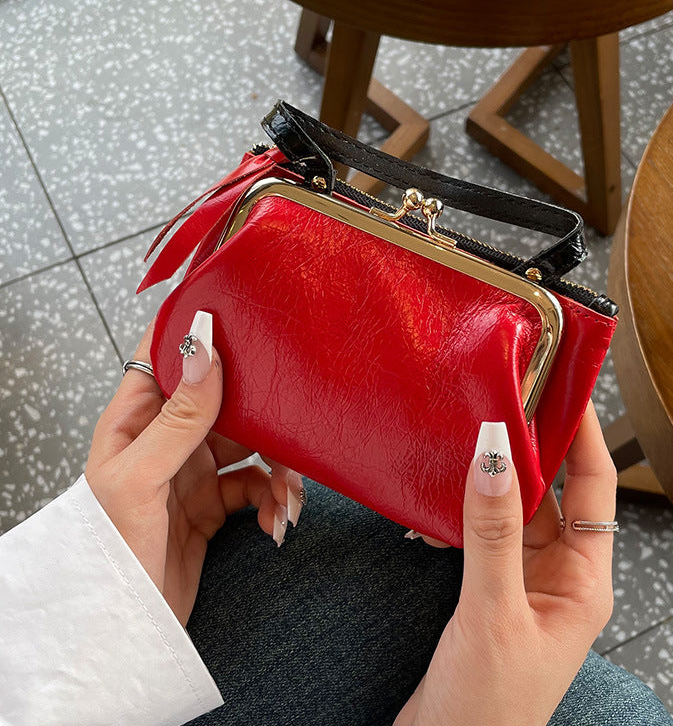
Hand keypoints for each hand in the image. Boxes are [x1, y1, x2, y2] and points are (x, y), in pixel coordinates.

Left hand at [84, 313, 303, 625]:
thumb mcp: (141, 480)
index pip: (160, 356)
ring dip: (278, 466)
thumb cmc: (110, 555)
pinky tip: (274, 522)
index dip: (193, 330)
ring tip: (290, 496)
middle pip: (223, 400)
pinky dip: (273, 500)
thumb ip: (178, 417)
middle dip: (261, 412)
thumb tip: (205, 350)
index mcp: (134, 420)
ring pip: (250, 445)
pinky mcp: (215, 504)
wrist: (126, 631)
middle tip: (290, 423)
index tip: (237, 311)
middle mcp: (165, 438)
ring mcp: (192, 471)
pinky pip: (256, 486)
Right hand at [395, 404, 615, 725]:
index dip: (584, 434)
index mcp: (583, 582)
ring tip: (472, 434)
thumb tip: (496, 453)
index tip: (566, 387)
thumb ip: (494, 532)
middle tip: (508, 396)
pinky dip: (464, 508)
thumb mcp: (493, 613)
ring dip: (493, 476)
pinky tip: (443, 491)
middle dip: (531, 446)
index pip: (594, 487)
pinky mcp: (487, 589)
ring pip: (512, 508)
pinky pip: (482, 531)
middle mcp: (558, 575)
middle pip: (552, 491)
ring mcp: (521, 581)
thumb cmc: (488, 707)